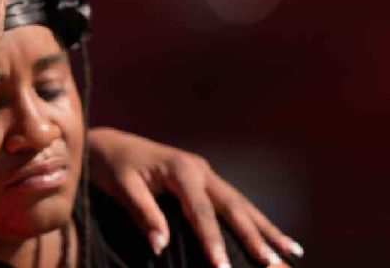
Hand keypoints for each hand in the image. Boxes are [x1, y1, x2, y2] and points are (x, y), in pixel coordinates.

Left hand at [86, 128, 303, 266]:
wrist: (107, 143)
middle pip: (232, 207)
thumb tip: (160, 245)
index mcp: (180, 169)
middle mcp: (199, 168)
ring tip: (292, 254)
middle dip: (254, 237)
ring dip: (266, 229)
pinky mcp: (205, 179)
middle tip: (272, 264)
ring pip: (241, 204)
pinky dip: (255, 220)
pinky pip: (234, 202)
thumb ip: (143, 213)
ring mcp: (205, 172)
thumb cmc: (111, 166)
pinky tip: (275, 236)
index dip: (213, 241)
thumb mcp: (121, 187)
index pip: (201, 212)